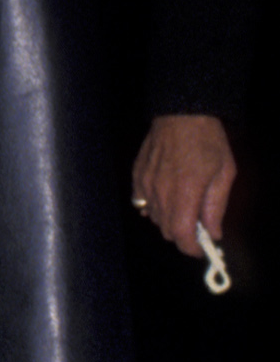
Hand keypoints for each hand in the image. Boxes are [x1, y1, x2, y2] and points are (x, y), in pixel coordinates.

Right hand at [131, 113, 234, 254]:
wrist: (182, 112)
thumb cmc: (208, 141)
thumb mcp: (224, 173)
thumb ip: (216, 206)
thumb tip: (214, 233)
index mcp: (185, 193)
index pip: (182, 235)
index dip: (192, 249)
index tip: (202, 249)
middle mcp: (161, 192)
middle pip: (167, 231)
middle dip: (183, 234)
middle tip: (198, 225)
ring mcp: (146, 184)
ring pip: (155, 218)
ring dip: (169, 220)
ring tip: (184, 206)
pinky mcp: (137, 176)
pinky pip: (142, 203)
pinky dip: (153, 207)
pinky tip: (166, 197)